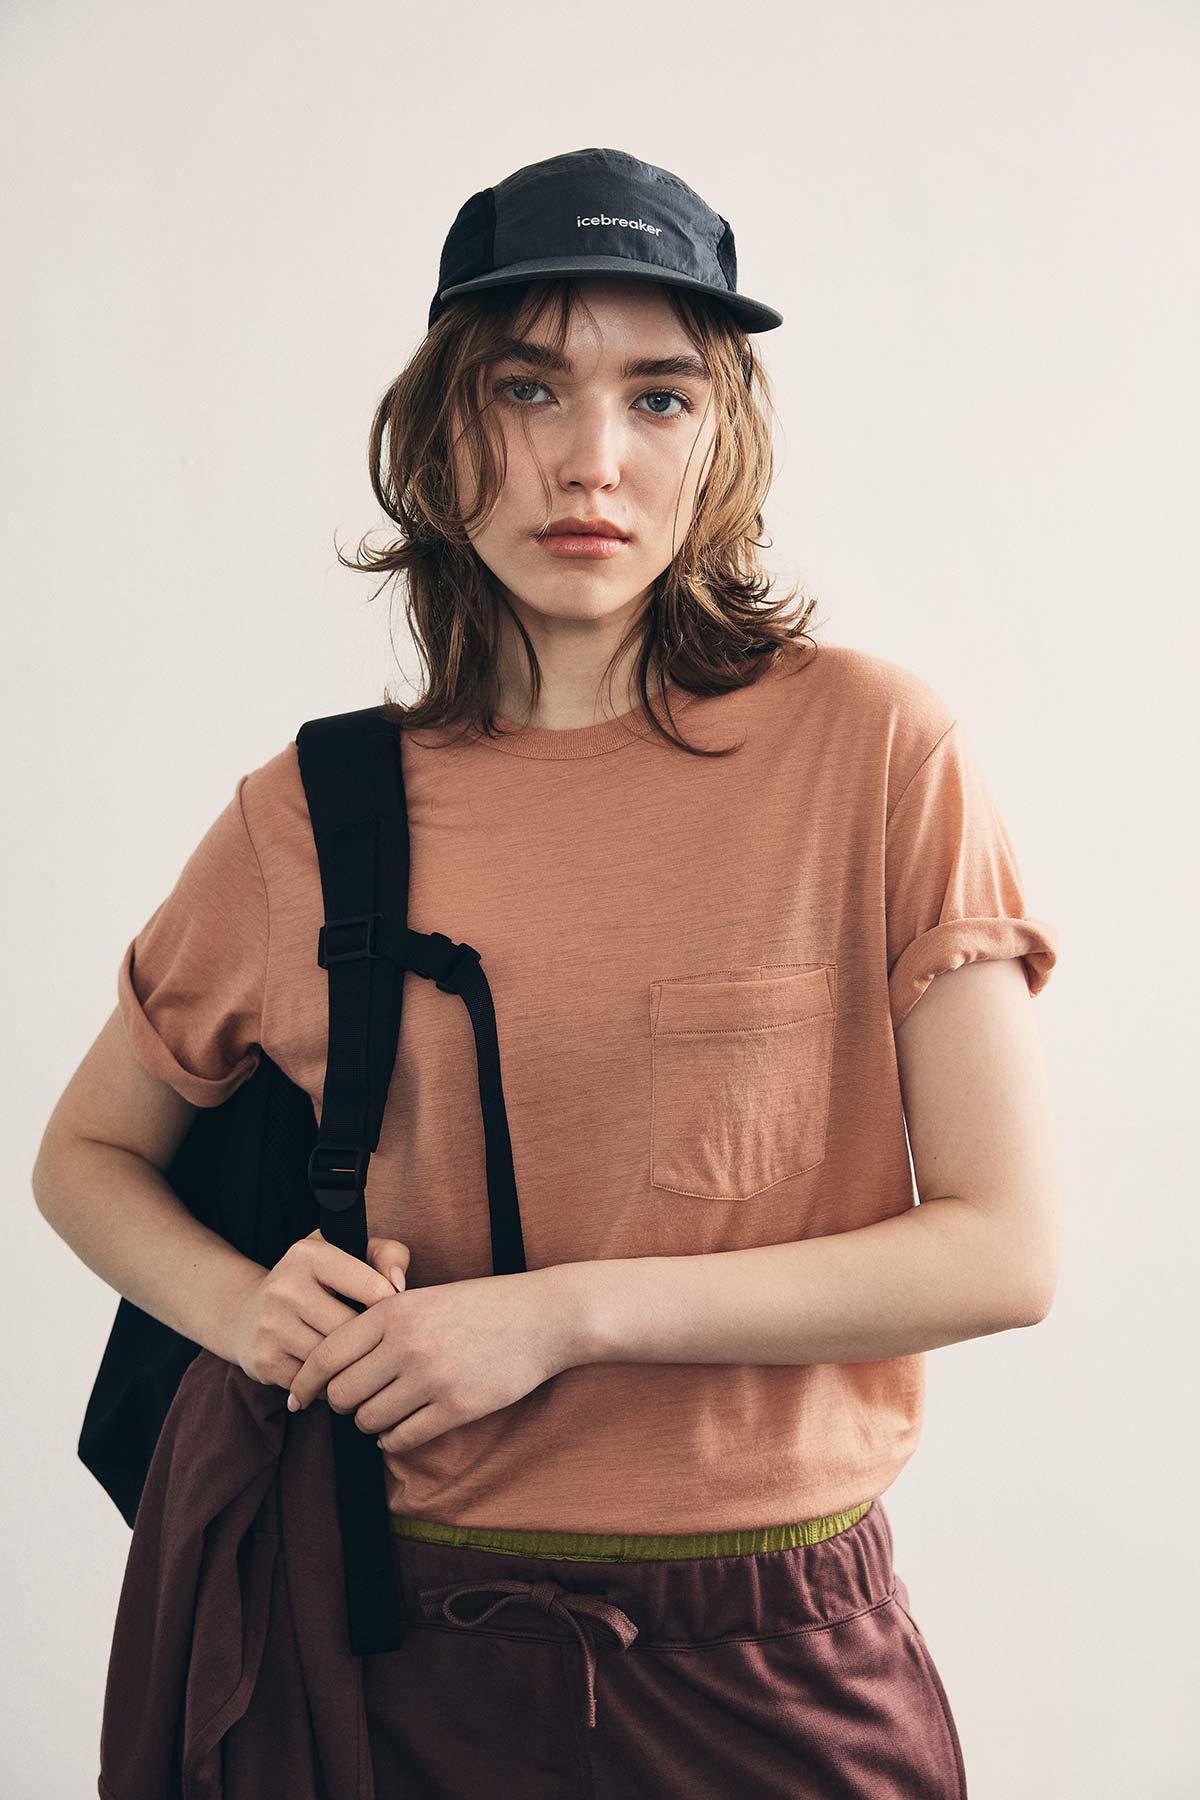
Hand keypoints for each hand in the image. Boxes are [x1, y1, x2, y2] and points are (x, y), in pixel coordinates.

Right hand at [226, 1227, 411, 1389]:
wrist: (248, 1315)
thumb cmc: (314, 1283)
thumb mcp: (346, 1254)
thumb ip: (386, 1254)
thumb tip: (399, 1284)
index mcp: (309, 1254)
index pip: (372, 1286)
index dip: (391, 1307)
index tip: (392, 1314)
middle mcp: (285, 1287)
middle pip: (352, 1328)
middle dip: (369, 1339)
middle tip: (377, 1343)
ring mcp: (271, 1326)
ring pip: (334, 1358)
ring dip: (350, 1364)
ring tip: (357, 1358)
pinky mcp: (265, 1361)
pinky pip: (316, 1383)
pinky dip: (329, 1383)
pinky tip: (330, 1372)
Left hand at [286, 1264, 578, 1453]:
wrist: (543, 1317)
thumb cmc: (482, 1305)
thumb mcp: (425, 1297)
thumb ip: (383, 1322)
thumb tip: (338, 1362)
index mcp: (393, 1312)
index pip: (326, 1355)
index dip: (304, 1382)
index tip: (296, 1397)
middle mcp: (405, 1345)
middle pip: (341, 1394)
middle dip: (341, 1404)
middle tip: (353, 1403)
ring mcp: (431, 1378)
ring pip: (369, 1420)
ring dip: (369, 1423)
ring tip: (384, 1412)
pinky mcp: (456, 1408)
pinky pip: (401, 1438)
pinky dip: (393, 1439)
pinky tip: (401, 1429)